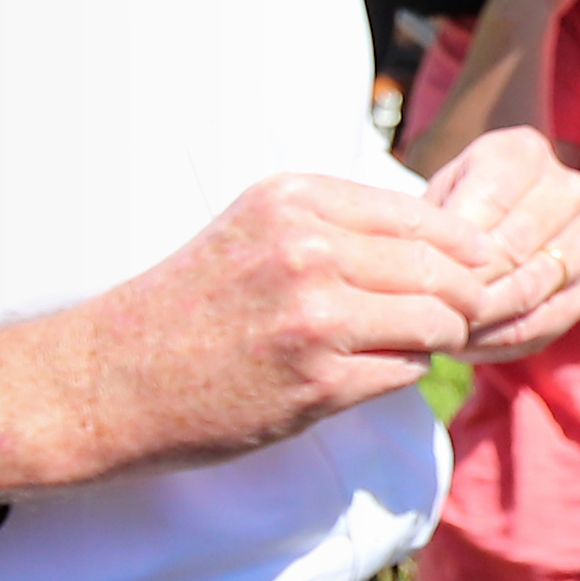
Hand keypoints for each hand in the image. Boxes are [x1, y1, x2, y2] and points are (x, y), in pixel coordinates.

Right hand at [22, 174, 511, 479]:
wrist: (106, 381)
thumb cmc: (188, 308)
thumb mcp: (257, 231)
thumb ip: (339, 226)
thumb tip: (447, 242)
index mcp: (295, 199)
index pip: (427, 216)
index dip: (464, 250)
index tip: (472, 273)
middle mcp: (308, 248)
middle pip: (447, 269)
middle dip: (465, 299)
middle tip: (463, 319)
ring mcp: (315, 315)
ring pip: (438, 320)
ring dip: (436, 340)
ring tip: (411, 346)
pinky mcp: (318, 380)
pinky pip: (406, 372)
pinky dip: (401, 375)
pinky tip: (368, 373)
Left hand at [424, 122, 579, 359]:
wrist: (498, 218)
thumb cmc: (456, 204)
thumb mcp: (438, 193)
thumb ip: (438, 222)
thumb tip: (439, 273)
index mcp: (526, 152)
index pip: (490, 202)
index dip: (452, 242)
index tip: (417, 273)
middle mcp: (569, 191)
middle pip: (513, 247)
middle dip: (465, 284)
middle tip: (424, 310)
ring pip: (531, 287)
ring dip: (482, 316)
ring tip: (440, 330)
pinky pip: (544, 322)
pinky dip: (501, 339)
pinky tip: (466, 345)